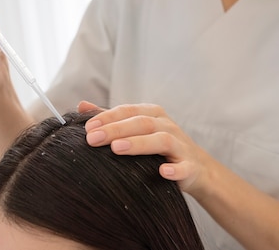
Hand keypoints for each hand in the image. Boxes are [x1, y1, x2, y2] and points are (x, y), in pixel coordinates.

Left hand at [80, 101, 210, 192]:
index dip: (108, 117)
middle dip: (116, 129)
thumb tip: (81, 105)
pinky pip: (184, 167)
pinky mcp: (190, 166)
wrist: (197, 168)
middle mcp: (167, 126)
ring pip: (161, 140)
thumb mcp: (138, 128)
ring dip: (139, 143)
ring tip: (117, 149)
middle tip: (93, 139)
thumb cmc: (161, 147)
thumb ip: (111, 118)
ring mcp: (180, 145)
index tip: (88, 128)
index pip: (128, 111)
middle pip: (141, 123)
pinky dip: (174, 169)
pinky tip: (162, 172)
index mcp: (153, 114)